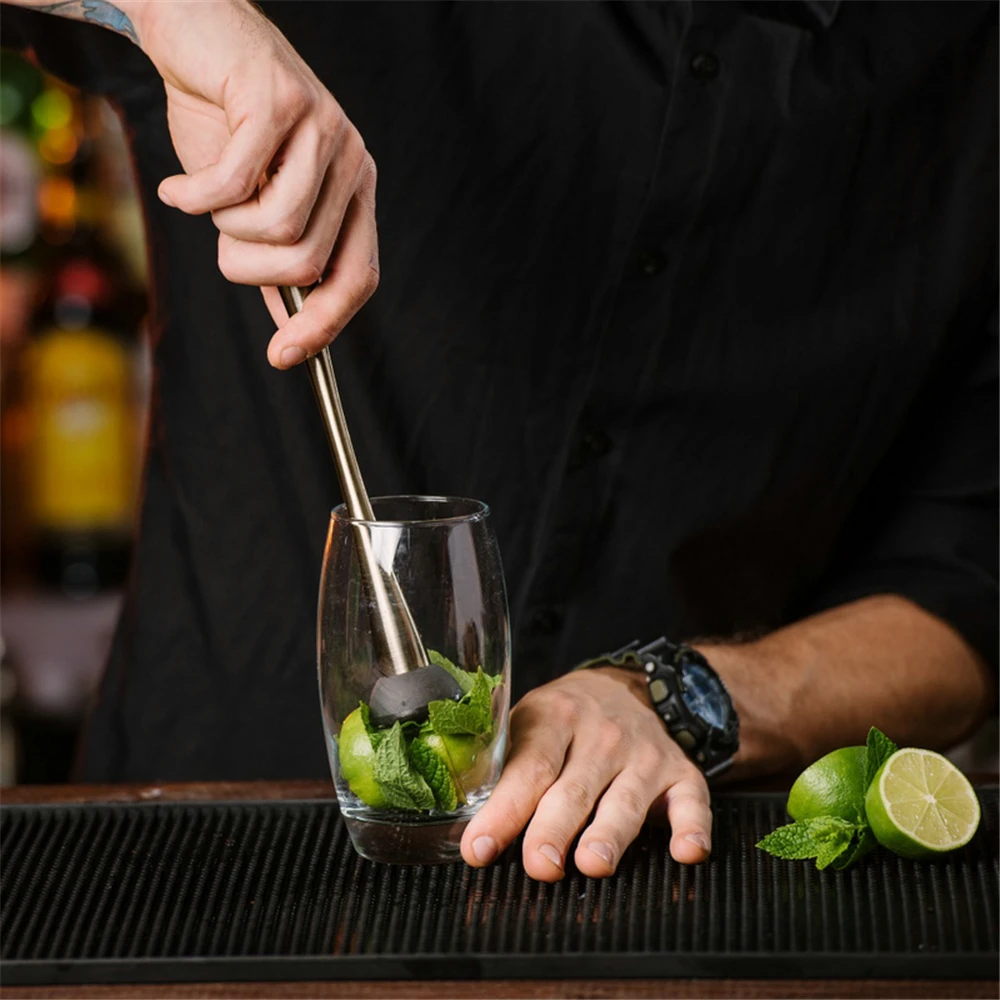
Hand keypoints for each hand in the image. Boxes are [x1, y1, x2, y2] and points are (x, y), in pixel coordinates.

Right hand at [131, 0, 376, 367]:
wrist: (192, 35)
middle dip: (247, 267)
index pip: (358, 277)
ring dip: (223, 227)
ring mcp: (323, 128)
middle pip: (305, 265)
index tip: (283, 357)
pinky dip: (193, 197)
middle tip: (221, 234)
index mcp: (356, 191)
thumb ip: (278, 259)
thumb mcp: (257, 201)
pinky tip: (177, 188)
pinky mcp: (280, 101)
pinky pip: (234, 187)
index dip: (324, 324)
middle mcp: (352, 161)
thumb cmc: (226, 123)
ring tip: (206, 196)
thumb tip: (293, 332)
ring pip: (275, 230)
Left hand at [460, 668, 712, 879]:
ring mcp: (645, 753)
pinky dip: (692, 827)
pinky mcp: (682, 772)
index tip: (479, 848)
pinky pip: (692, 802)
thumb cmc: (564, 721)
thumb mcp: (527, 726)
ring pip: (626, 798)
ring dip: (610, 832)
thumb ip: (503, 771)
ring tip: (593, 863)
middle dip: (554, 828)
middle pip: (574, 788)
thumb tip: (464, 828)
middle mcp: (601, 735)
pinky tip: (687, 852)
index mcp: (553, 718)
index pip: (527, 769)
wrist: (629, 687)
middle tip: (540, 865)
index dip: (503, 811)